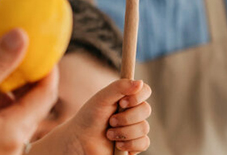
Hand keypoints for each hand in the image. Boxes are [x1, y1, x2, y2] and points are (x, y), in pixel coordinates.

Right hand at [0, 29, 57, 154]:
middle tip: (15, 52)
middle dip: (28, 76)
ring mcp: (4, 150)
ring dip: (11, 91)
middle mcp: (15, 146)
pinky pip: (5, 122)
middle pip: (36, 103)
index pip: (47, 93)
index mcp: (13, 133)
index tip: (37, 45)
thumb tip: (22, 36)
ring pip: (19, 112)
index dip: (46, 66)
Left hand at [32, 79, 151, 154]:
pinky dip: (130, 144)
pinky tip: (117, 145)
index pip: (145, 90)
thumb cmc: (89, 117)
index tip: (122, 102)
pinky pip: (144, 143)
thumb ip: (119, 87)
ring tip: (109, 134)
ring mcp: (135, 128)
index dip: (138, 97)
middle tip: (110, 121)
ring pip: (144, 128)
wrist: (80, 141)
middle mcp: (133, 111)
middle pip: (146, 110)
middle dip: (126, 117)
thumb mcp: (102, 98)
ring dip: (124, 132)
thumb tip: (140, 82)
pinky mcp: (135, 144)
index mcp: (127, 97)